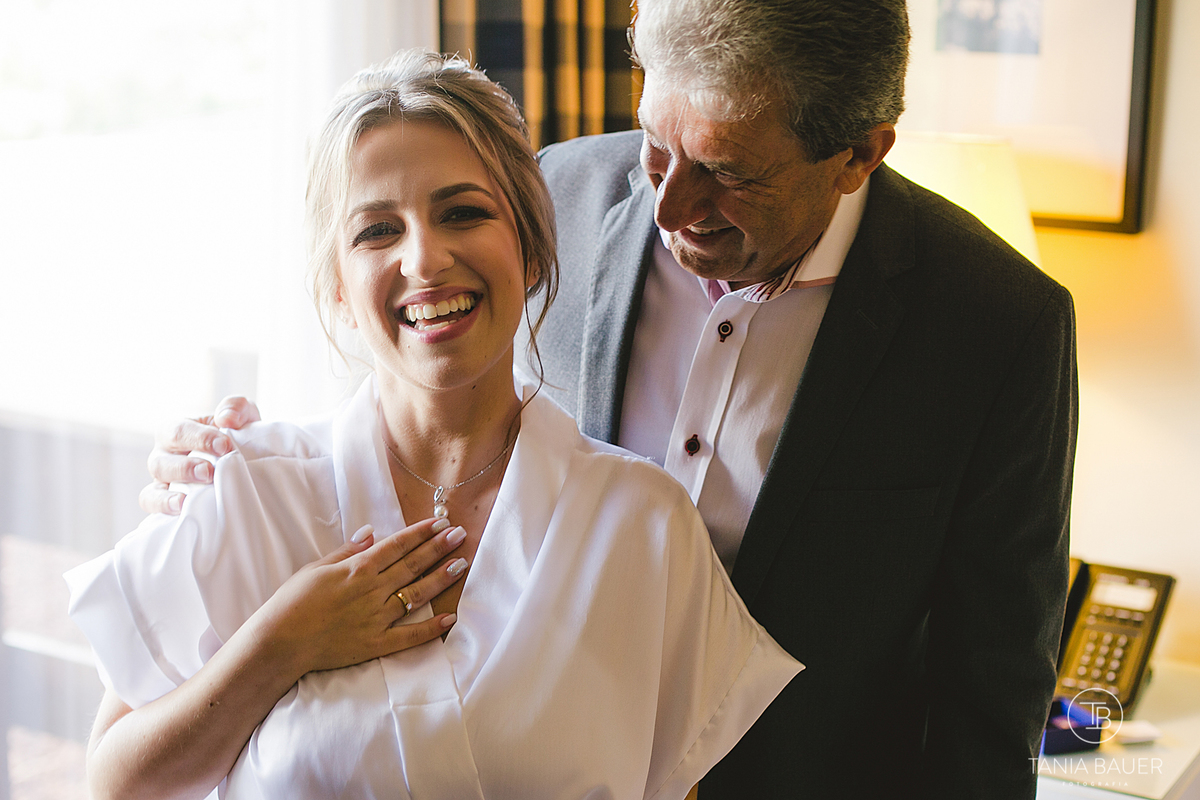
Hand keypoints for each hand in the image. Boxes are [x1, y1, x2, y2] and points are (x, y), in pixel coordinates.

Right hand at [139, 396, 260, 514]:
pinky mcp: (169, 500)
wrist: (249, 459)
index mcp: (177, 430)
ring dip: (170, 493)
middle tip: (209, 472)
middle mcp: (164, 454)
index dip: (199, 438)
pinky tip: (181, 509)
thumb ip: (235, 407)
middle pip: (160, 461)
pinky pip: (153, 504)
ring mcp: (164, 480)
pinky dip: (162, 507)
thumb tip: (227, 418)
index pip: (178, 430)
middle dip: (185, 468)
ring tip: (189, 498)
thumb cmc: (238, 433)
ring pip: (154, 486)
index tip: (224, 446)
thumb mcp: (242, 414)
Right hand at [252, 518, 468, 675]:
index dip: (421, 533)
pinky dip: (431, 628)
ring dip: (441, 578)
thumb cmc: (292, 602)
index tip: (441, 522)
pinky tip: (451, 618)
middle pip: (412, 565)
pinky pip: (410, 636)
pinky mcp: (376, 644)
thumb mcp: (316, 568)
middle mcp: (372, 590)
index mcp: (357, 569)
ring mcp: (376, 618)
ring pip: (417, 595)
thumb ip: (347, 551)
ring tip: (461, 564)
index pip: (397, 545)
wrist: (278, 643)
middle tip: (461, 535)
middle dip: (439, 548)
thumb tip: (371, 532)